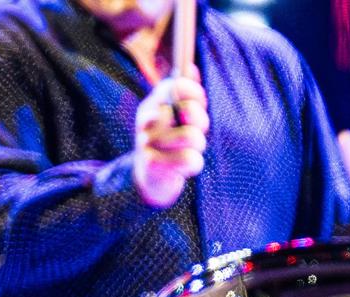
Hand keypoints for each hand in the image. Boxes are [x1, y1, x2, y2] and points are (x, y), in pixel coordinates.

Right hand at [133, 74, 207, 208]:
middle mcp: (147, 119)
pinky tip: (182, 166)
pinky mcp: (153, 164)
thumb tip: (190, 67)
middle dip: (201, 122)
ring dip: (198, 146)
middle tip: (195, 132)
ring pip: (192, 136)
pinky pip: (190, 160)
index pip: (177, 85)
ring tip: (188, 149)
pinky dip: (193, 164)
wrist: (150, 177)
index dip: (195, 93)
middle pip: (189, 109)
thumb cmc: (171, 141)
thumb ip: (186, 92)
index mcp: (154, 102)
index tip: (199, 103)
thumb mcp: (178, 114)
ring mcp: (148, 141)